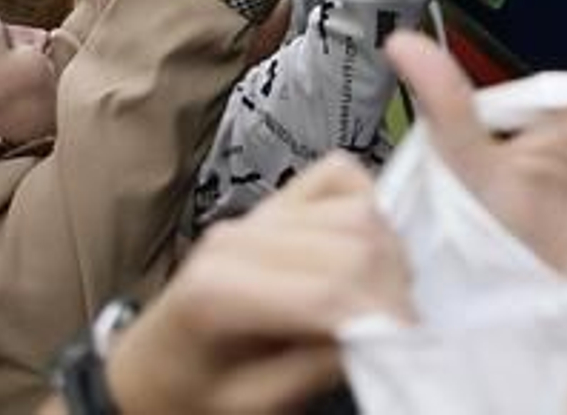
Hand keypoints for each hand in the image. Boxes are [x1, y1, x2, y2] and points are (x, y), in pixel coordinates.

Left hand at [104, 155, 411, 414]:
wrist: (153, 369)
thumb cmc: (197, 394)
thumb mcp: (252, 403)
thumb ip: (313, 368)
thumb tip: (381, 333)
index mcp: (214, 292)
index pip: (329, 288)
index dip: (383, 315)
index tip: (413, 344)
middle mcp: (236, 236)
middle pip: (353, 240)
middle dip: (393, 287)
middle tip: (405, 330)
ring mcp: (258, 210)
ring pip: (358, 208)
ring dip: (388, 255)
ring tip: (385, 301)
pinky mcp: (277, 197)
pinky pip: (342, 175)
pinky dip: (370, 206)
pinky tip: (366, 253)